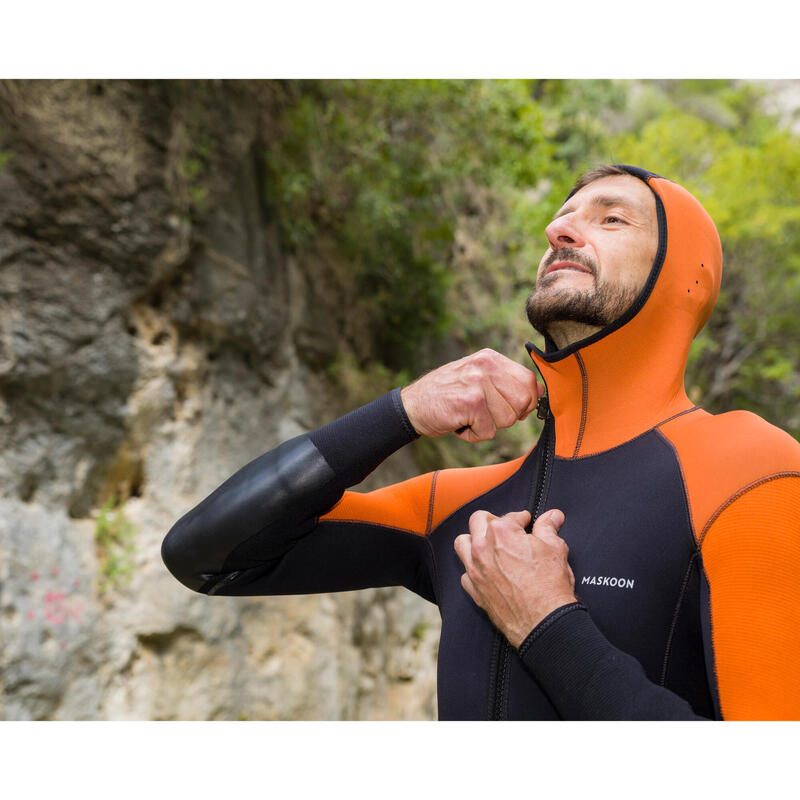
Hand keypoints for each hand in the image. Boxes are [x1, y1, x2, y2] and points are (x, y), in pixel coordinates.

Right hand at [400, 348, 544, 441]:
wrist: (410, 406)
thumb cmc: (444, 395)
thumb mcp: (474, 378)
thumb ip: (503, 382)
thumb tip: (537, 393)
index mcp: (489, 358)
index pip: (528, 381)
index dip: (525, 402)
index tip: (508, 409)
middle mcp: (485, 366)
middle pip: (523, 402)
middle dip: (507, 417)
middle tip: (484, 415)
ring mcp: (478, 382)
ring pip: (508, 419)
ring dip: (487, 427)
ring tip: (467, 417)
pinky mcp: (470, 402)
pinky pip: (488, 431)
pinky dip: (473, 435)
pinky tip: (458, 423)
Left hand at [453, 508, 576, 648]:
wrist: (543, 623)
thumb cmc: (549, 588)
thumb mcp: (555, 550)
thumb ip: (548, 529)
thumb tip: (552, 516)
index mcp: (502, 532)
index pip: (510, 516)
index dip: (522, 518)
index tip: (526, 522)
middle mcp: (483, 548)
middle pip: (478, 520)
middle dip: (494, 521)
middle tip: (507, 529)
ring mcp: (475, 569)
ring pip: (462, 543)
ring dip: (474, 540)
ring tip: (489, 544)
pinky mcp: (473, 589)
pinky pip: (465, 572)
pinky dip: (473, 569)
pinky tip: (486, 570)